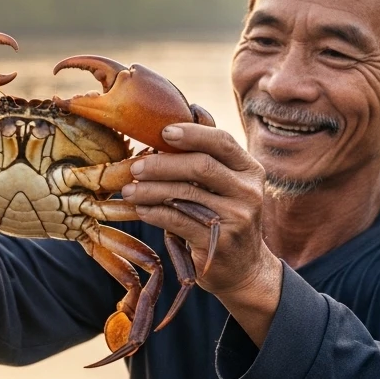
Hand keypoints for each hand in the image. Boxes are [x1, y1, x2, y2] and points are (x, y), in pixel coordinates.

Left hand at [121, 123, 280, 295]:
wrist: (244, 268)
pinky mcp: (219, 242)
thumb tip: (193, 109)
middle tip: (135, 166)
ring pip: (186, 194)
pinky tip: (141, 209)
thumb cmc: (225, 217)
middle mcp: (249, 191)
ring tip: (129, 190)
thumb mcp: (227, 184)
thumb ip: (211, 154)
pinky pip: (178, 221)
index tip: (163, 132)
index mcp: (250, 170)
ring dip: (151, 189)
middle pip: (202, 166)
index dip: (192, 133)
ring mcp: (237, 217)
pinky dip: (155, 213)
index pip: (222, 142)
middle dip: (163, 163)